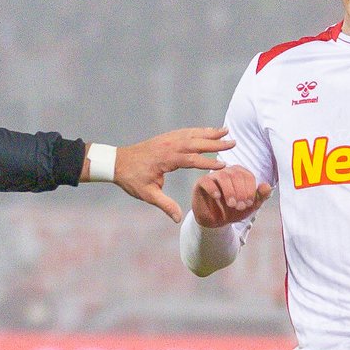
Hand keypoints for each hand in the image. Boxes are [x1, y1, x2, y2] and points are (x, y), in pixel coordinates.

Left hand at [102, 126, 232, 221]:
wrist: (117, 162)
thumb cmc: (132, 179)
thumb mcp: (147, 194)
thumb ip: (165, 204)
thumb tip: (178, 219)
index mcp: (166, 159)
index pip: (192, 160)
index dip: (209, 162)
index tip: (224, 165)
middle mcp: (169, 146)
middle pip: (196, 143)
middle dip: (216, 143)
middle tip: (233, 142)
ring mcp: (167, 139)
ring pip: (192, 134)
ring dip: (209, 132)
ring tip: (226, 131)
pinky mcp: (165, 138)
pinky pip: (185, 132)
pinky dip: (198, 130)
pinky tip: (207, 131)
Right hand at [191, 165, 270, 227]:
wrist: (216, 221)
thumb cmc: (233, 210)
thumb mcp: (249, 206)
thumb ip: (260, 196)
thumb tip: (266, 186)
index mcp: (240, 174)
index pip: (248, 176)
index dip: (250, 190)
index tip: (249, 204)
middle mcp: (227, 171)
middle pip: (236, 175)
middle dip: (240, 192)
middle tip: (240, 206)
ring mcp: (213, 176)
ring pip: (223, 176)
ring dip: (230, 191)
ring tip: (231, 204)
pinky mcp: (201, 183)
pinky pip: (207, 181)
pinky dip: (213, 189)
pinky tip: (218, 197)